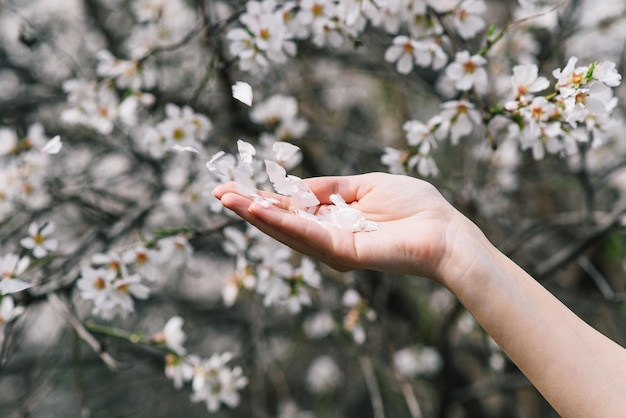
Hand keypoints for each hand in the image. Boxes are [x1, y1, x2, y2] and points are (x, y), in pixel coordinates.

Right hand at [213, 172, 487, 284]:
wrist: (445, 231)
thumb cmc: (414, 206)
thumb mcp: (364, 185)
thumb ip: (330, 187)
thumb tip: (297, 185)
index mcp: (333, 220)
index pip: (290, 209)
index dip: (263, 197)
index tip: (235, 184)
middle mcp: (328, 237)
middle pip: (281, 221)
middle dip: (249, 206)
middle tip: (218, 192)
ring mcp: (334, 248)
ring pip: (288, 230)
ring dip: (256, 214)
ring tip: (228, 198)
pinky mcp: (344, 253)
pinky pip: (309, 236)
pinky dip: (284, 223)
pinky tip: (259, 209)